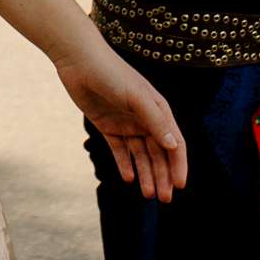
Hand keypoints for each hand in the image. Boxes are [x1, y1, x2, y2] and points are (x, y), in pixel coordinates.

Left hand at [57, 44, 186, 201]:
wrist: (79, 60)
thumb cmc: (112, 73)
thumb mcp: (136, 97)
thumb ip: (155, 121)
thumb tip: (174, 146)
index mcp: (158, 111)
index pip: (174, 144)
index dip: (178, 165)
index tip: (180, 186)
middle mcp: (145, 119)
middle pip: (158, 154)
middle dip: (163, 176)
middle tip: (164, 199)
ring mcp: (127, 124)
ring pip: (140, 155)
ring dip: (146, 174)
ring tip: (148, 194)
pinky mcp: (108, 126)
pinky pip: (120, 150)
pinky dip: (125, 164)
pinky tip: (129, 178)